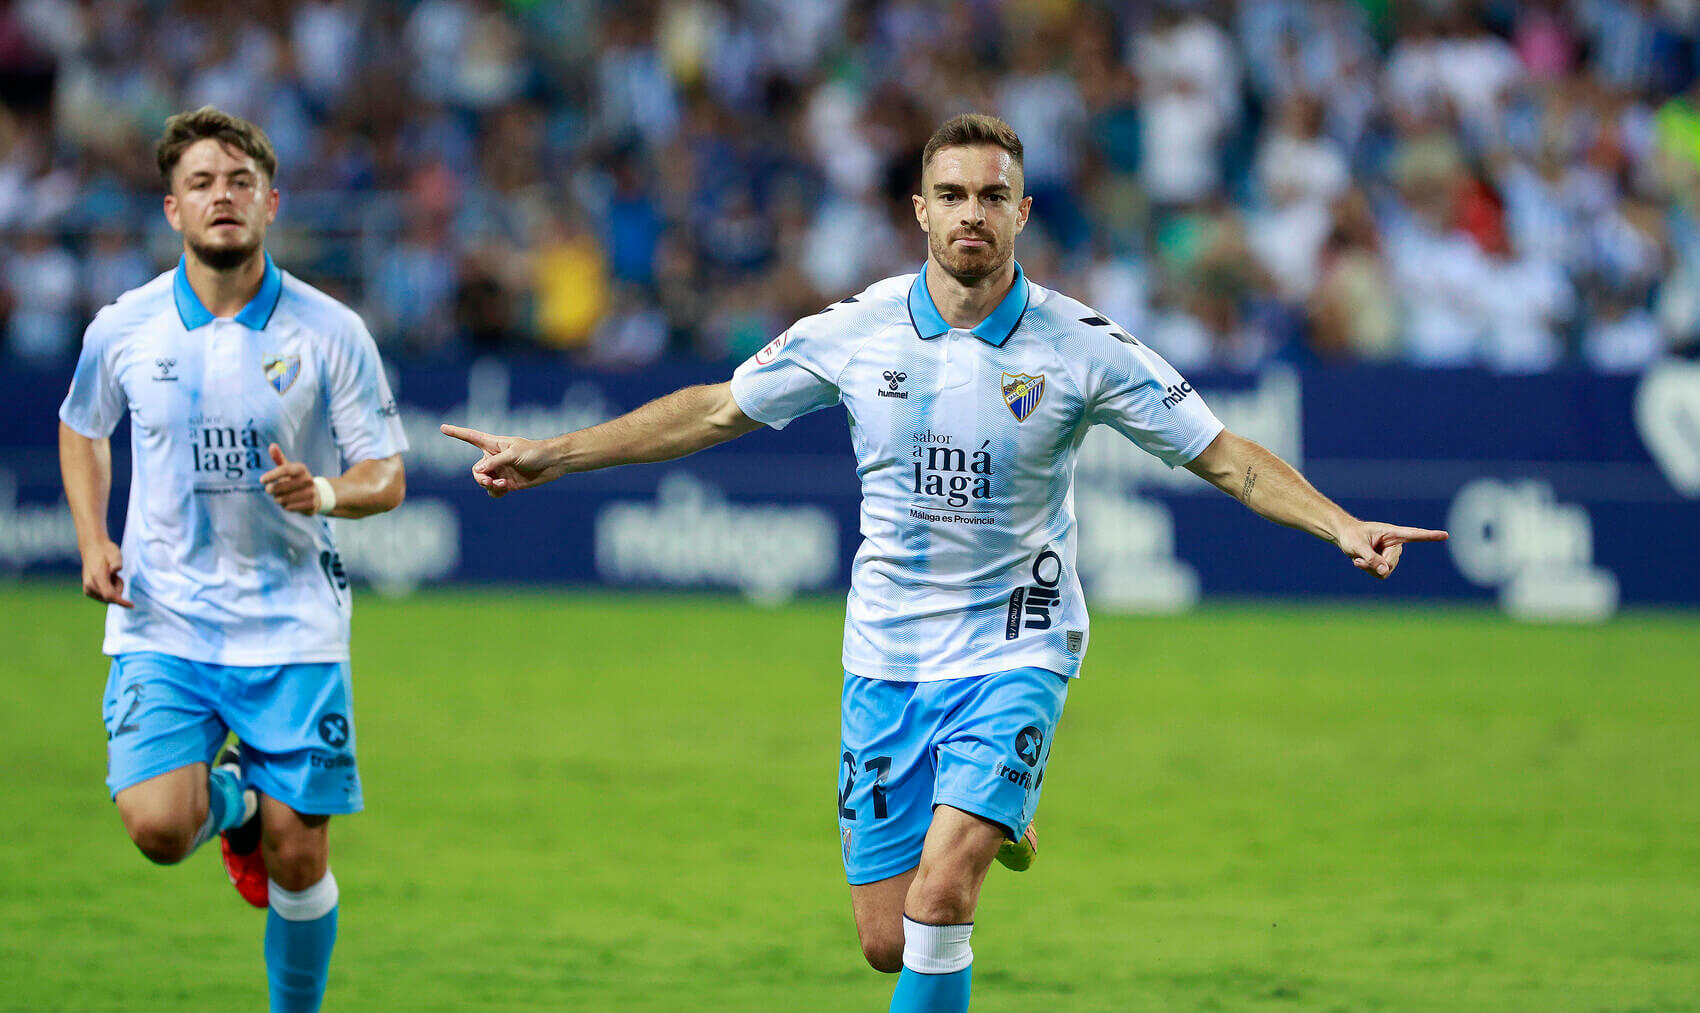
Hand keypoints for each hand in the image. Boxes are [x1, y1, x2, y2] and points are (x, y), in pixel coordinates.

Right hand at [80, 539, 132, 607]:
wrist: (92, 548)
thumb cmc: (106, 551)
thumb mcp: (115, 554)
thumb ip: (117, 562)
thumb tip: (116, 570)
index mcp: (97, 577)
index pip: (110, 595)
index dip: (121, 602)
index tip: (131, 605)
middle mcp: (90, 585)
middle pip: (111, 598)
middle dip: (118, 589)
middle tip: (116, 575)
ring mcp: (87, 589)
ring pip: (107, 598)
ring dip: (114, 589)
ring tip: (110, 575)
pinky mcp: (87, 590)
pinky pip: (104, 597)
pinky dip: (109, 590)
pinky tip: (107, 579)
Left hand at [261, 444, 321, 514]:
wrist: (317, 494)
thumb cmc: (296, 479)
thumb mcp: (289, 468)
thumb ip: (279, 457)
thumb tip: (272, 445)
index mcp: (301, 468)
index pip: (285, 470)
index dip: (272, 475)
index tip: (261, 480)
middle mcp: (308, 479)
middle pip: (281, 486)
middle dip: (272, 489)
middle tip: (269, 490)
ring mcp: (311, 492)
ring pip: (284, 498)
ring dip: (278, 499)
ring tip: (280, 496)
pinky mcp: (311, 504)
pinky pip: (290, 507)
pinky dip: (285, 506)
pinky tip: (288, 503)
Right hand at [440, 424, 562, 497]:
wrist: (553, 463)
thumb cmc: (535, 452)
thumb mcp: (513, 454)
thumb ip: (495, 463)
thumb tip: (478, 471)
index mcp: (494, 445)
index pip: (471, 437)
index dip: (457, 433)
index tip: (442, 427)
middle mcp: (494, 458)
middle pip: (476, 470)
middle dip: (480, 478)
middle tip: (489, 481)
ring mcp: (500, 472)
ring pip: (483, 482)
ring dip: (489, 486)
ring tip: (502, 485)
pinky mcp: (508, 483)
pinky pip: (493, 491)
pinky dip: (496, 492)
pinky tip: (506, 489)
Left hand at [1336, 521, 1448, 578]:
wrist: (1345, 537)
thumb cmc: (1351, 536)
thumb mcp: (1357, 546)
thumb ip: (1370, 558)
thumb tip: (1386, 572)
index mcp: (1392, 533)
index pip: (1414, 535)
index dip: (1430, 536)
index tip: (1445, 535)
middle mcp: (1395, 544)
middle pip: (1391, 563)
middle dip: (1374, 564)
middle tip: (1359, 558)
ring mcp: (1391, 554)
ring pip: (1387, 571)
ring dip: (1370, 568)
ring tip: (1359, 557)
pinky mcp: (1386, 562)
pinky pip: (1381, 574)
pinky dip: (1370, 571)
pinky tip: (1362, 562)